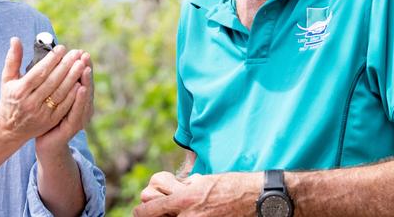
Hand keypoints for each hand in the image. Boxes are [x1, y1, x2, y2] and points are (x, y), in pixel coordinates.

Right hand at [0, 38, 86, 142]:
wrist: (8, 129)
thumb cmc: (9, 98)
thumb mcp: (7, 79)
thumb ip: (13, 59)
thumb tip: (15, 39)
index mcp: (19, 90)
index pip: (39, 72)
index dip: (52, 59)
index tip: (62, 48)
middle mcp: (30, 102)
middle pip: (52, 81)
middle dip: (66, 66)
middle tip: (76, 53)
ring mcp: (40, 113)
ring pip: (60, 93)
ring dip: (72, 78)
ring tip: (82, 64)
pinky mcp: (49, 121)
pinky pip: (64, 106)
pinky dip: (73, 95)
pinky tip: (81, 83)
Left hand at [35, 51, 93, 152]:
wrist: (45, 142)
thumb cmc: (47, 116)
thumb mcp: (51, 95)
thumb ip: (54, 79)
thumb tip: (51, 59)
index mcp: (77, 97)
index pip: (82, 78)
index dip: (83, 65)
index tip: (82, 51)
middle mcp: (83, 106)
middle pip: (86, 85)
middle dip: (86, 69)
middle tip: (85, 55)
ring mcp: (80, 117)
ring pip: (85, 97)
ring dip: (86, 81)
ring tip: (85, 68)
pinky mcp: (73, 126)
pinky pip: (78, 111)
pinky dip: (80, 99)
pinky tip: (80, 88)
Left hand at [134, 172, 260, 216]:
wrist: (254, 198)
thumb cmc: (230, 185)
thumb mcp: (203, 180)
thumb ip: (187, 187)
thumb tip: (180, 189)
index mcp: (185, 199)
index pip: (152, 210)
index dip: (142, 211)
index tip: (139, 211)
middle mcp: (189, 216)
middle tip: (156, 213)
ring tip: (175, 213)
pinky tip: (194, 215)